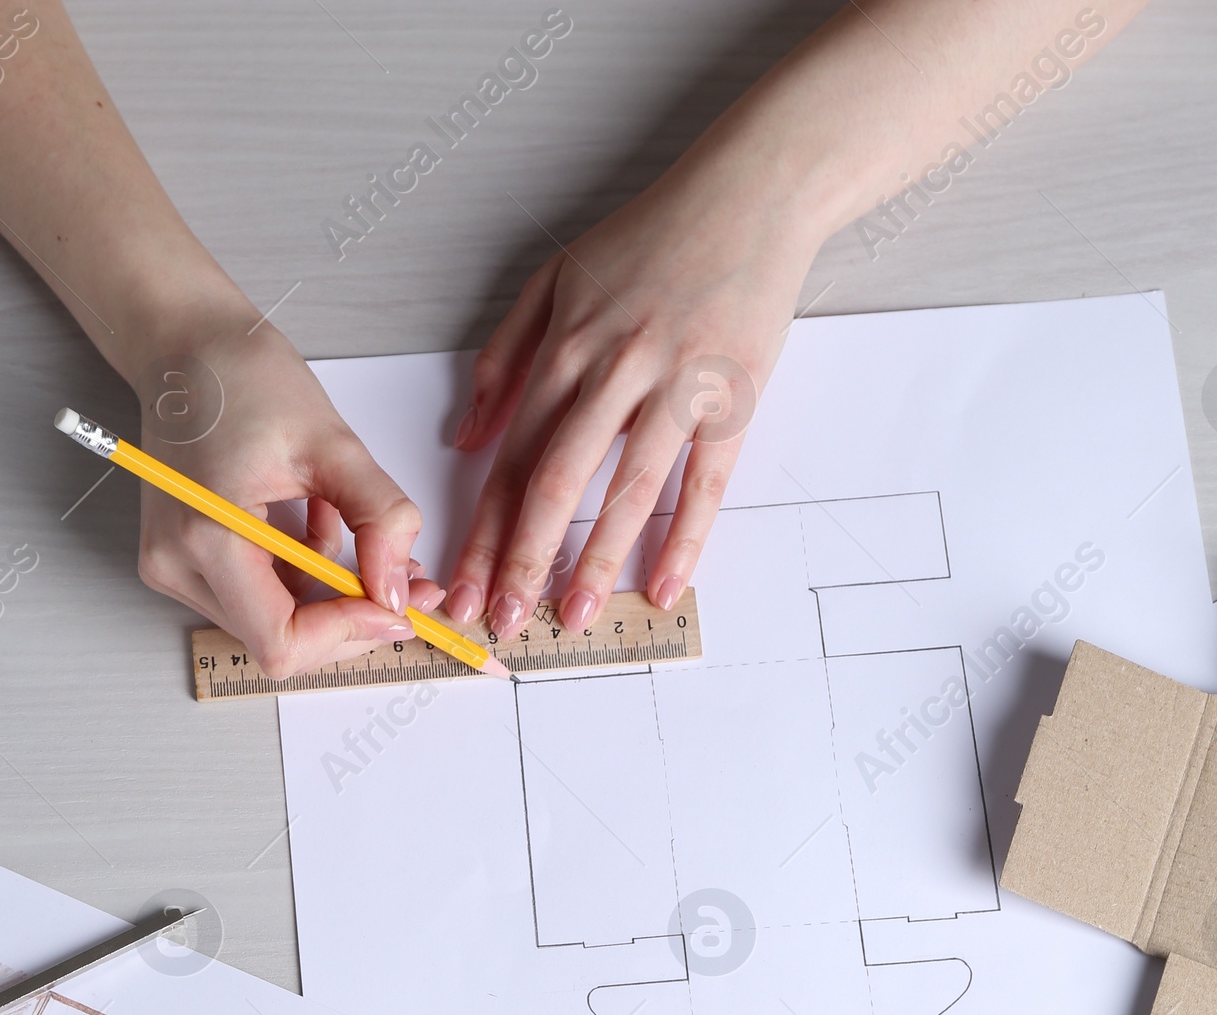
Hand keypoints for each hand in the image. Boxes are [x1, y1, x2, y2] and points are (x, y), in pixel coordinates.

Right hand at [131, 303, 442, 673]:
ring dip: (328, 595)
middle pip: (279, 643)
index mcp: (205, 535)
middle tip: (409, 584)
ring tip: (350, 528)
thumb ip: (379, 518)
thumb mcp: (332, 442)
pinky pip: (258, 598)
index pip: (281, 641)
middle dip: (350, 619)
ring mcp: (174, 568)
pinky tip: (315, 523)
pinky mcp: (183, 563)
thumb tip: (398, 592)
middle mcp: (177, 565)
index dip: (347, 634)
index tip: (396, 607)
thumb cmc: (242, 376)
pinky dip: (302, 576)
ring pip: (273, 624)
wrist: (184, 347)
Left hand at [444, 153, 819, 636]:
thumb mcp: (555, 278)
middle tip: (505, 619)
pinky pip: (704, 481)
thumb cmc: (653, 237)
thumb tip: (465, 437)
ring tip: (573, 615)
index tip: (465, 584)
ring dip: (595, 559)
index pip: (512, 455)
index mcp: (566, 346)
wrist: (751, 193)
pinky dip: (686, 537)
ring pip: (626, 487)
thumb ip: (504, 356)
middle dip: (524, 559)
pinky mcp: (732, 395)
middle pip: (555, 480)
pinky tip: (663, 585)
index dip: (484, 529)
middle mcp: (614, 368)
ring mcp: (676, 384)